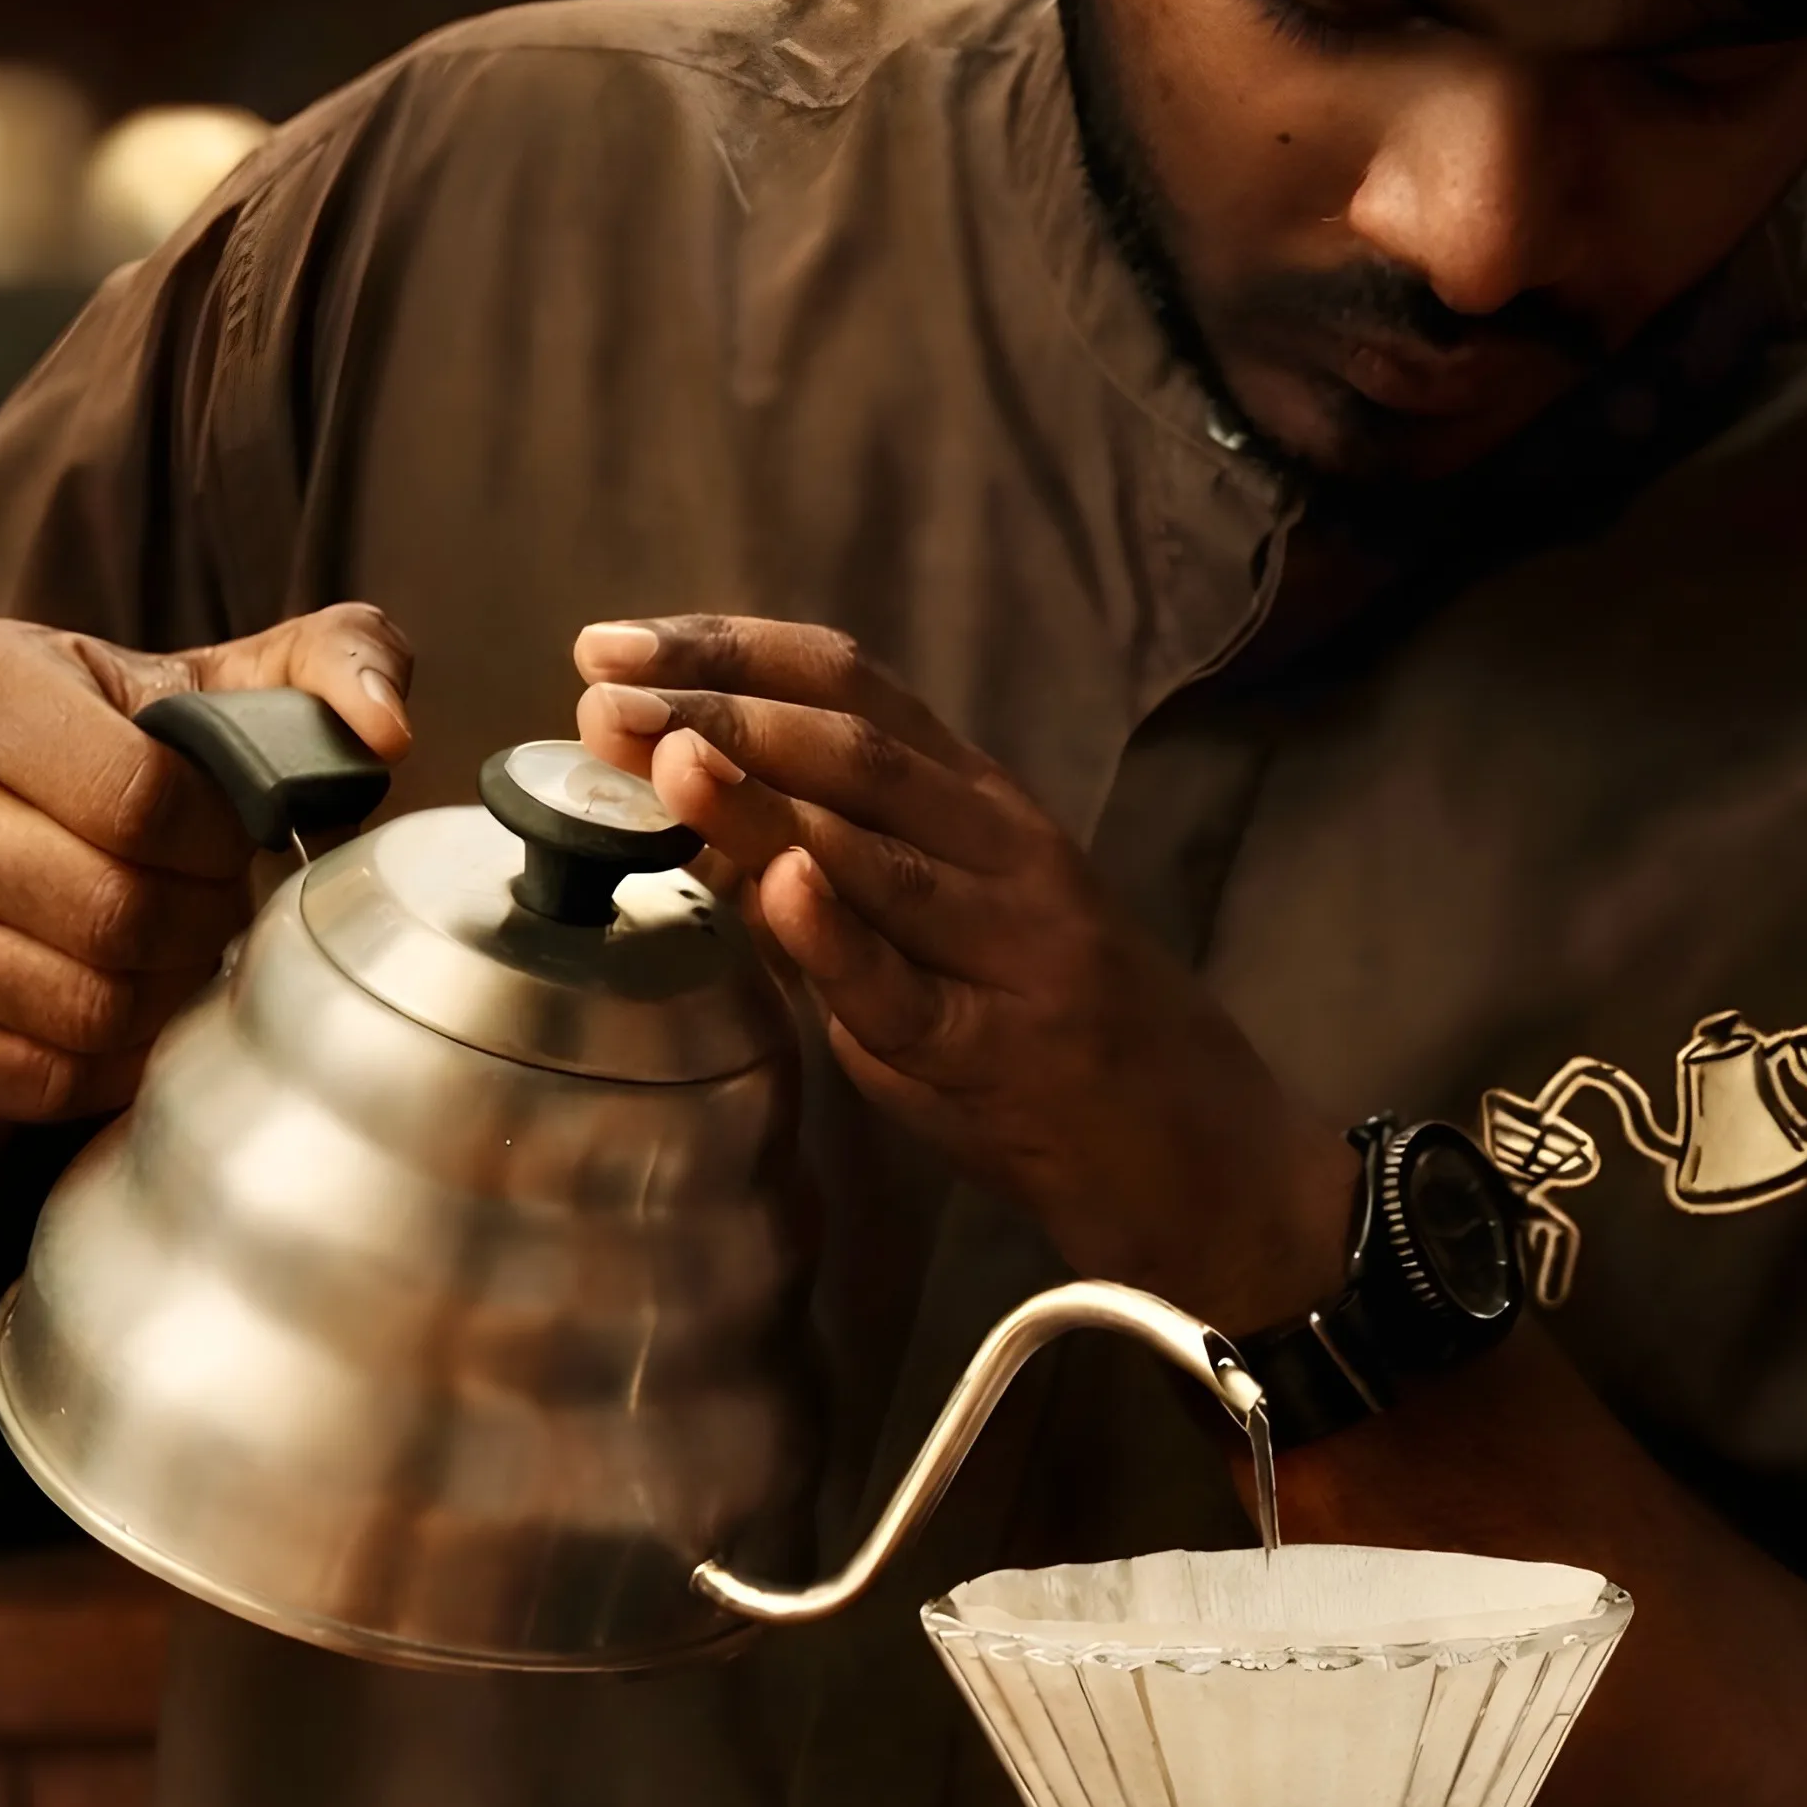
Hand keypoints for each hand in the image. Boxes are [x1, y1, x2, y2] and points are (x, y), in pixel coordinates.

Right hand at [0, 603, 412, 1128]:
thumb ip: (322, 662)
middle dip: (197, 922)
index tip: (232, 838)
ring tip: (162, 952)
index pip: (142, 796)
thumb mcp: (199, 688)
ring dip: (160, 994)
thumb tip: (385, 726)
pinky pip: (48, 1074)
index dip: (221, 838)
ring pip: (85, 1003)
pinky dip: (109, 1060)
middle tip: (206, 906)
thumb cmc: (95, 769)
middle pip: (116, 910)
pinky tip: (111, 1009)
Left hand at [573, 615, 1352, 1326]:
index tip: (619, 642)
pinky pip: (907, 985)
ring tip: (658, 757)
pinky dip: (840, 929)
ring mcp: (1009, 946)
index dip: (731, 652)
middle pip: (853, 744)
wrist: (1203, 1163)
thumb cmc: (1067, 1048)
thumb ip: (842, 879)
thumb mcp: (956, 935)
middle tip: (603, 693)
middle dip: (717, 709)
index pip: (854, 688)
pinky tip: (775, 882)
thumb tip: (701, 822)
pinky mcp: (1003, 1050)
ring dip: (757, 795)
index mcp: (986, 807)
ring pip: (876, 844)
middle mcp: (1004, 850)